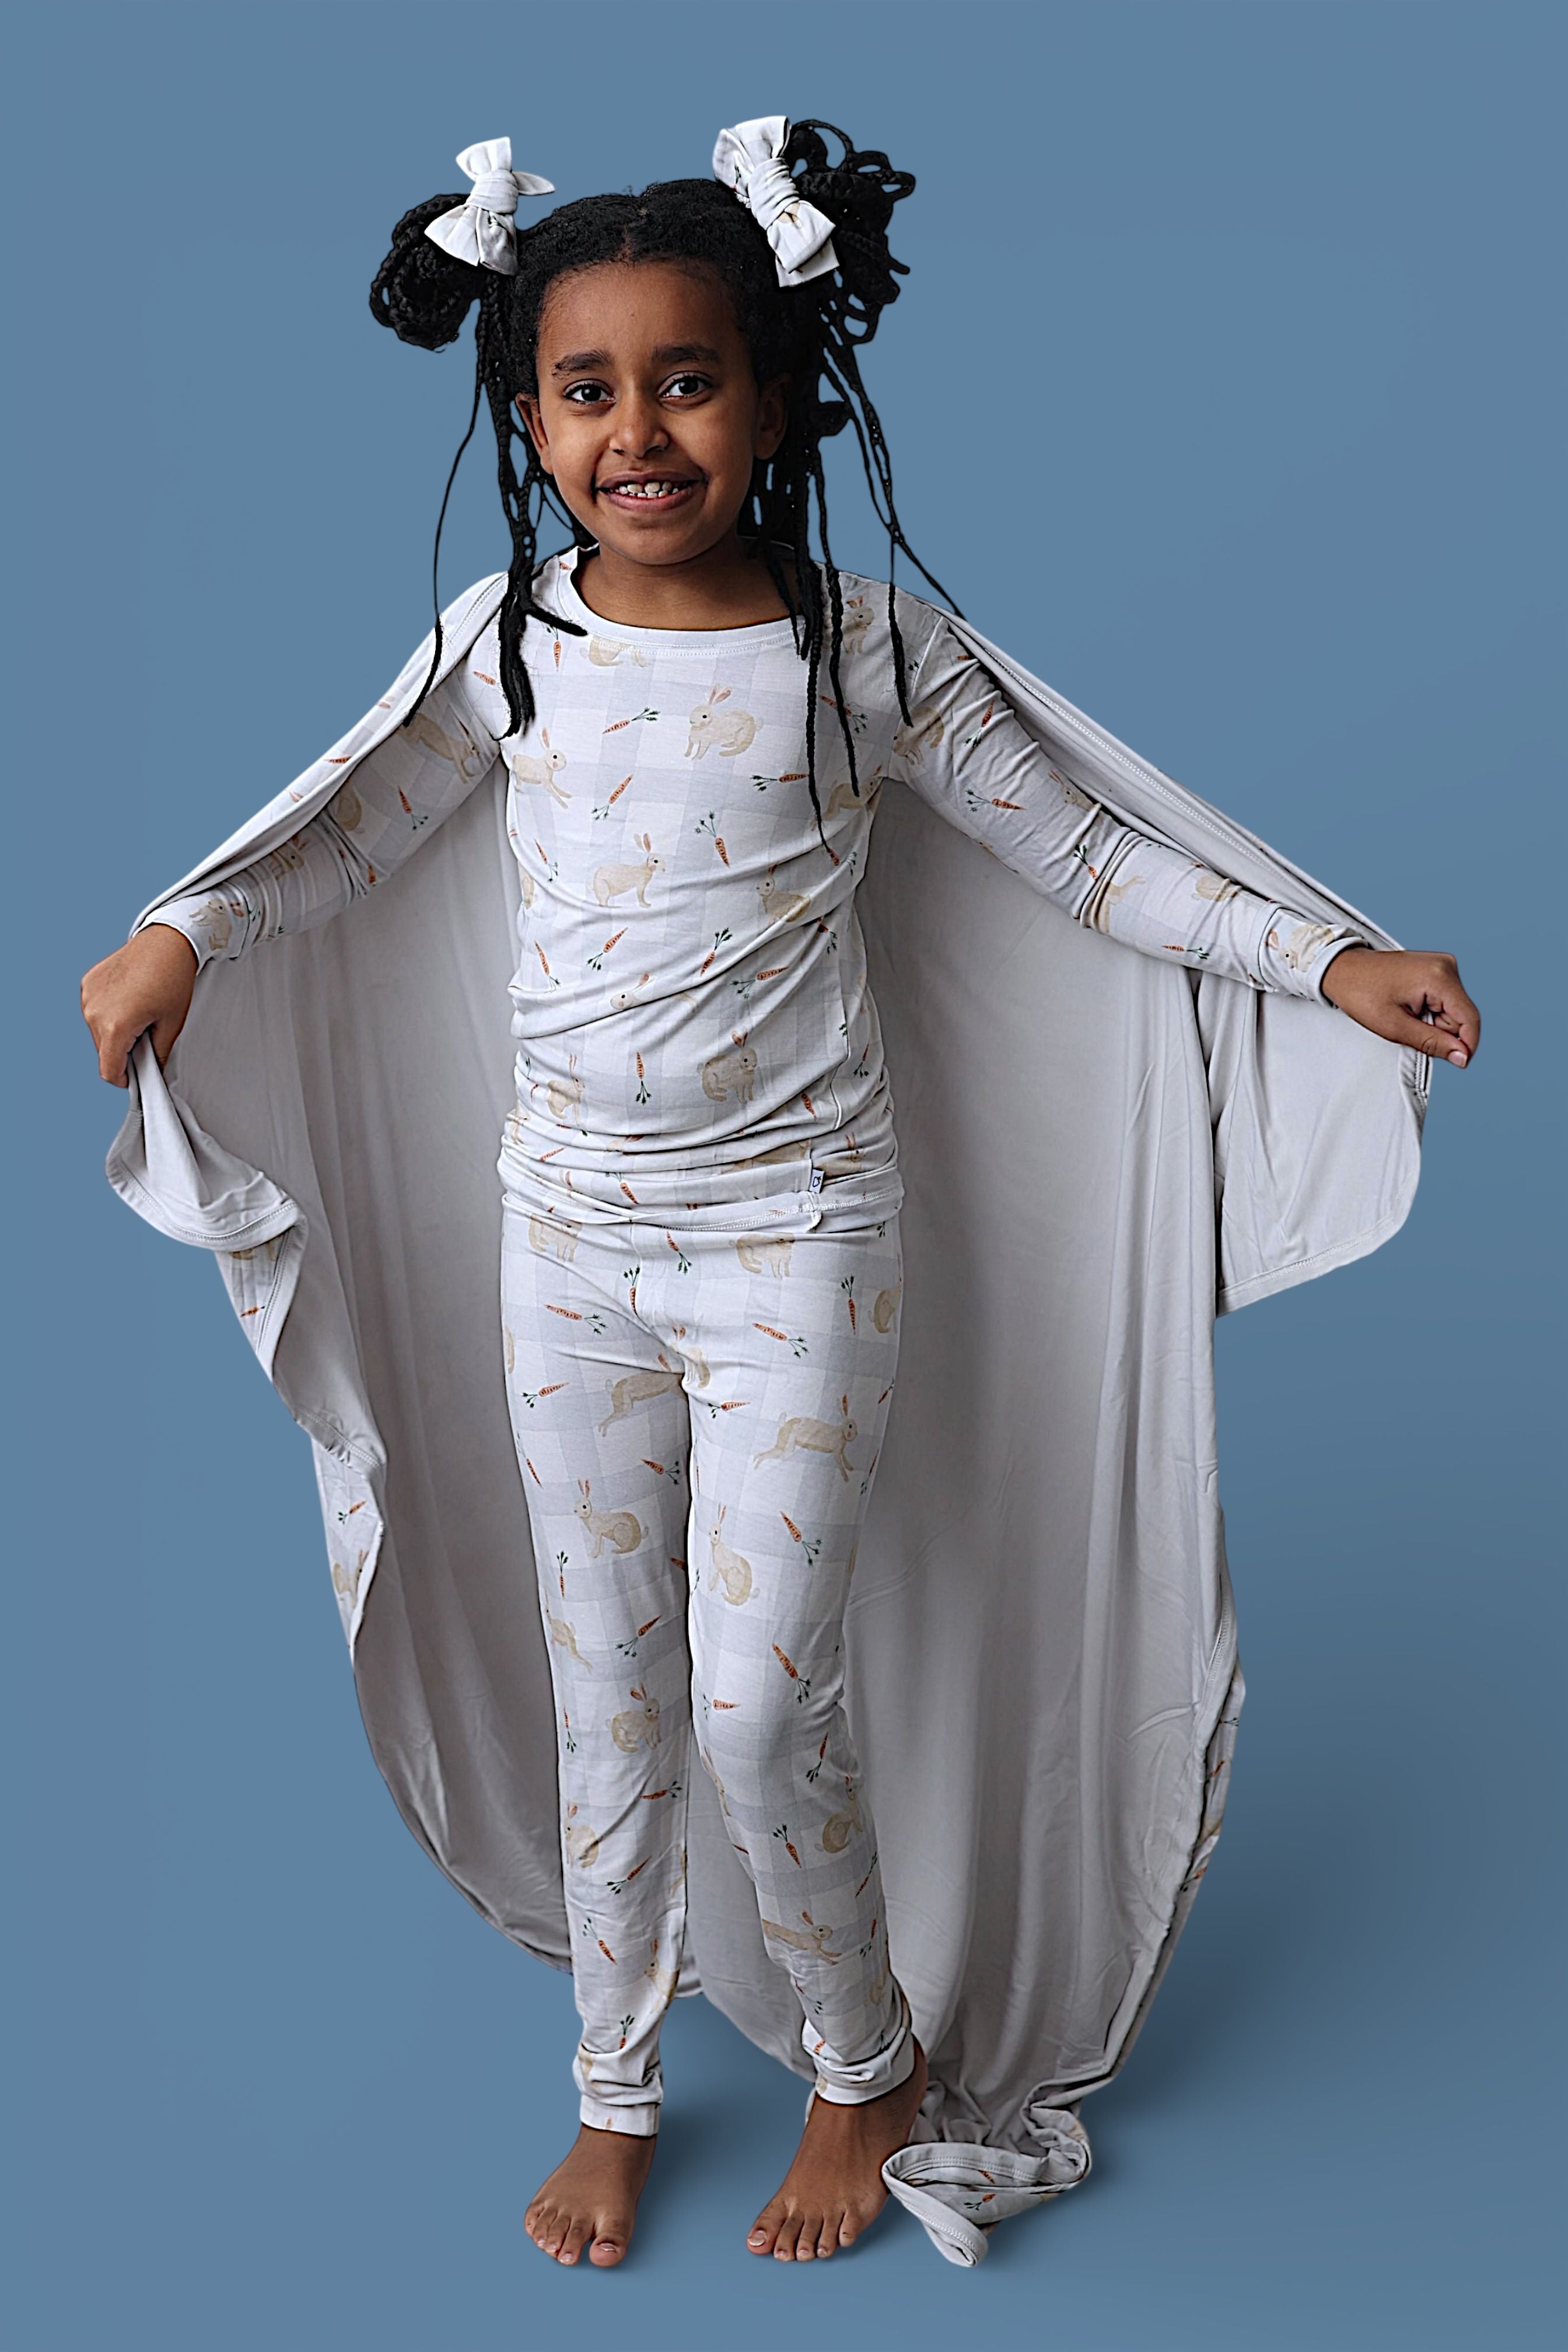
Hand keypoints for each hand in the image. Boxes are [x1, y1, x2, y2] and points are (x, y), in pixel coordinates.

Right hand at [80, 923, 198, 1087]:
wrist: (167, 942)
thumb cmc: (173, 980)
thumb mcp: (171, 1024)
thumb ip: (157, 1054)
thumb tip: (152, 1071)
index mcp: (116, 1026)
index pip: (109, 1071)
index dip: (124, 1079)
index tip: (136, 1076)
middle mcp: (95, 1012)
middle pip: (103, 1052)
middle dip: (122, 1053)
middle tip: (146, 1039)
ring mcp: (88, 997)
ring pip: (97, 1033)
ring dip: (115, 1033)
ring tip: (140, 1016)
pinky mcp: (88, 984)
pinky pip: (95, 1011)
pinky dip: (109, 1014)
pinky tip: (129, 1001)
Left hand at [1318, 945, 1478, 1066]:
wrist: (1342, 969)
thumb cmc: (1361, 994)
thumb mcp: (1394, 1027)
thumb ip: (1433, 1043)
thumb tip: (1463, 1057)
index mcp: (1440, 977)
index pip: (1470, 1019)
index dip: (1466, 1046)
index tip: (1455, 1063)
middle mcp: (1447, 966)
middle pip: (1461, 1016)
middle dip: (1442, 1032)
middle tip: (1408, 1029)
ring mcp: (1443, 965)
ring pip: (1453, 1010)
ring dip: (1434, 1023)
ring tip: (1404, 1015)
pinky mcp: (1436, 969)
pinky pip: (1444, 1000)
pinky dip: (1430, 1012)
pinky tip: (1409, 1008)